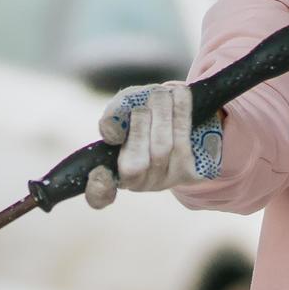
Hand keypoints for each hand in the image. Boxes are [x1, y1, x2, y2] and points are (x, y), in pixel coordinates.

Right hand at [84, 80, 223, 207]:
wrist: (177, 118)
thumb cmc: (141, 116)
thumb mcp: (122, 111)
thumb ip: (113, 118)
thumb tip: (113, 133)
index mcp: (112, 173)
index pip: (98, 195)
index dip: (98, 189)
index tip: (99, 173)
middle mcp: (138, 183)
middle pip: (136, 164)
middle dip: (139, 130)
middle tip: (142, 107)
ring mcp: (165, 180)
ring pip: (162, 149)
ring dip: (161, 116)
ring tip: (160, 95)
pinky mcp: (190, 172)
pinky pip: (184, 141)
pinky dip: (181, 113)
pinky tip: (179, 95)